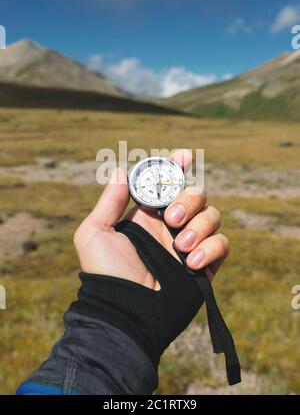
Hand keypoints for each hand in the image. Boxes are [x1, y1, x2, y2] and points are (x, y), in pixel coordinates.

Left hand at [74, 149, 228, 290]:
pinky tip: (190, 263)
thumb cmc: (105, 273)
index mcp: (149, 215)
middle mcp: (172, 226)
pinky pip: (223, 243)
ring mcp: (190, 244)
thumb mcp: (95, 233)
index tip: (184, 155)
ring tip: (180, 247)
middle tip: (173, 219)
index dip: (178, 166)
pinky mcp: (206, 264)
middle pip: (197, 194)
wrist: (125, 311)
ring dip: (199, 227)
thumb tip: (120, 170)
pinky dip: (211, 248)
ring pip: (212, 216)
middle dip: (189, 200)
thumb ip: (109, 202)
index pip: (169, 184)